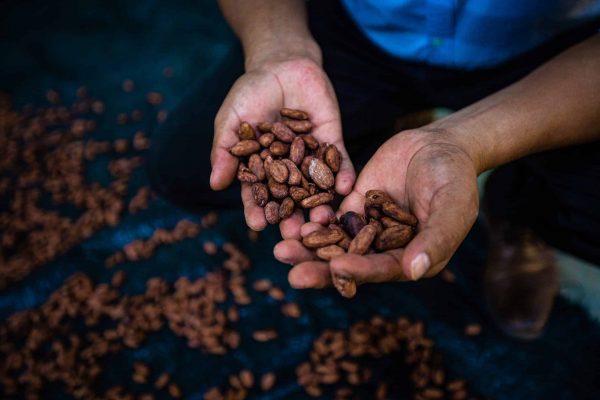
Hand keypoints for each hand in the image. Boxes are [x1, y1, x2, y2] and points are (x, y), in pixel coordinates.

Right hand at [210, 50, 354, 230]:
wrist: (281, 63)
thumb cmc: (250, 93)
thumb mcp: (232, 121)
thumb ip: (225, 150)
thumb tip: (215, 184)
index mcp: (261, 169)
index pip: (258, 194)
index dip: (257, 209)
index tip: (257, 225)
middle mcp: (286, 170)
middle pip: (289, 199)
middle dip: (292, 217)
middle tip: (294, 234)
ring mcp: (311, 159)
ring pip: (316, 187)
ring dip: (321, 204)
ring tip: (323, 219)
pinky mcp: (332, 144)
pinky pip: (340, 163)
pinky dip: (344, 176)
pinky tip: (347, 188)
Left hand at [274, 129, 479, 290]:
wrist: (439, 145)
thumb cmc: (455, 178)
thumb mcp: (453, 206)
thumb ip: (436, 238)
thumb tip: (414, 271)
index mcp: (409, 258)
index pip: (381, 269)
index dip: (360, 271)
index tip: (337, 268)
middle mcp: (382, 248)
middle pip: (348, 263)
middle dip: (320, 269)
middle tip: (292, 274)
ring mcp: (365, 226)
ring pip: (332, 242)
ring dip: (307, 248)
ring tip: (281, 249)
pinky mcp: (352, 205)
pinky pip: (329, 214)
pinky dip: (312, 218)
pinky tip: (291, 218)